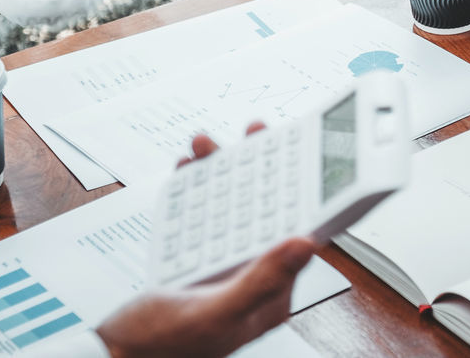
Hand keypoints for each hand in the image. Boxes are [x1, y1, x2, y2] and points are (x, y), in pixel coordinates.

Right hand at [96, 123, 312, 357]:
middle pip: (265, 209)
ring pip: (232, 205)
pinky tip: (188, 169)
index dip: (300, 189)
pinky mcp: (198, 260)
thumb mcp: (214, 313)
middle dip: (257, 167)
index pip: (298, 232)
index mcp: (271, 295)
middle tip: (253, 132)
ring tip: (206, 145)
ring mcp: (225, 266)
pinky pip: (204, 214)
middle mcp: (253, 277)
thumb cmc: (162, 350)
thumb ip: (260, 280)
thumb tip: (306, 242)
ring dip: (221, 171)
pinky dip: (195, 188)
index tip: (296, 149)